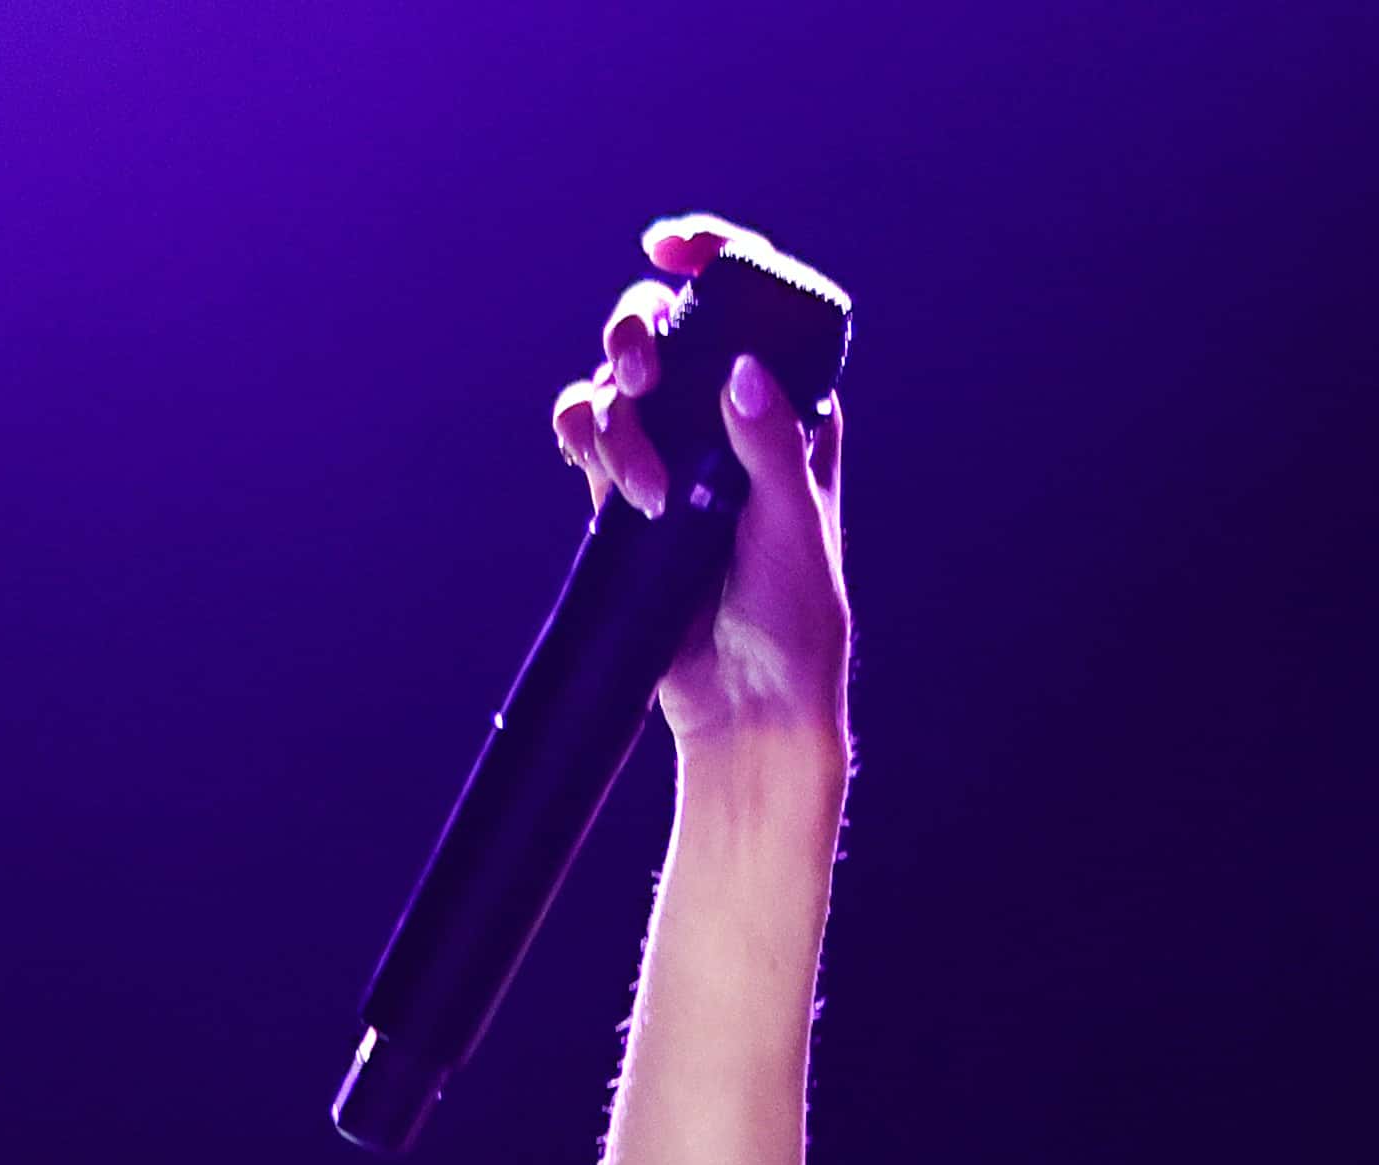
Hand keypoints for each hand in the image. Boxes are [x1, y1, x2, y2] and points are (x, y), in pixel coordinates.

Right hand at [548, 214, 850, 760]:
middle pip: (666, 329)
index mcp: (787, 411)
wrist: (746, 701)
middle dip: (638, 333)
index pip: (750, 309)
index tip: (671, 248)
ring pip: (616, 382)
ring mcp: (672, 453)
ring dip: (613, 413)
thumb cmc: (796, 619)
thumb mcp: (795, 528)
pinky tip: (601, 469)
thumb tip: (740, 372)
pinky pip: (588, 434)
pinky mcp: (626, 494)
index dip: (712, 259)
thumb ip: (769, 450)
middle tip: (640, 375)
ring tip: (642, 489)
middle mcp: (724, 420)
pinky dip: (583, 436)